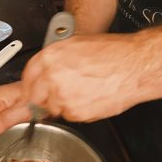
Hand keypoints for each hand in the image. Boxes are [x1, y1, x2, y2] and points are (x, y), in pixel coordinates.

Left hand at [21, 33, 142, 122]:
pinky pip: (69, 116)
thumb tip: (45, 71)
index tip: (32, 90)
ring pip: (51, 108)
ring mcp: (62, 96)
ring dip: (61, 105)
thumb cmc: (112, 53)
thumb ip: (56, 59)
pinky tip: (91, 98)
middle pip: (33, 96)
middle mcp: (52, 76)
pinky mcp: (75, 112)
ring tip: (83, 92)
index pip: (27, 76)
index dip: (30, 85)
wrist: (134, 65)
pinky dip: (77, 111)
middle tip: (57, 95)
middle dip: (41, 99)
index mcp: (51, 56)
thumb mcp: (77, 45)